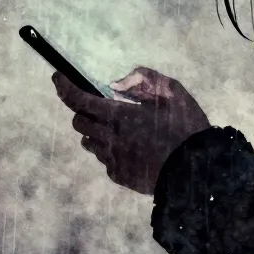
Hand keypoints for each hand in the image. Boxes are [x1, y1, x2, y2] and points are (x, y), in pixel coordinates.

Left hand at [53, 66, 212, 194]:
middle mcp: (111, 138)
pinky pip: (104, 159)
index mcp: (121, 116)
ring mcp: (113, 159)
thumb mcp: (174, 92)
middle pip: (78, 122)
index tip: (57, 78)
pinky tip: (131, 149)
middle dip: (82, 111)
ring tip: (118, 130)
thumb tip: (116, 82)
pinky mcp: (119, 176)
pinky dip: (110, 150)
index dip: (64, 87)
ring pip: (88, 142)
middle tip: (99, 107)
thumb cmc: (187, 128)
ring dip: (94, 132)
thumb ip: (144, 79)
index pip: (80, 100)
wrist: (196, 171)